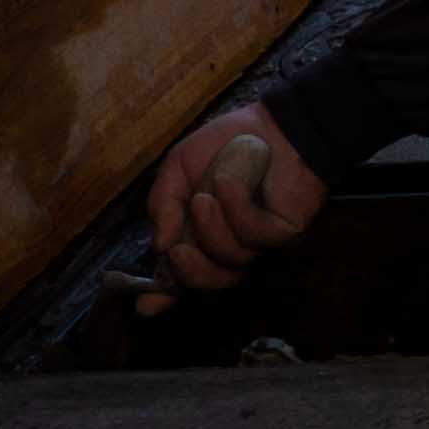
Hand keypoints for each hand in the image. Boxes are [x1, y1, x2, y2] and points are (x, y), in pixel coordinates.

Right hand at [148, 102, 327, 293]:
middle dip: (189, 272)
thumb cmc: (225, 144)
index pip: (180, 273)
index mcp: (197, 233)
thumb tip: (158, 246)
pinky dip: (236, 209)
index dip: (162, 293)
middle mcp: (227, 243)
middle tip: (177, 251)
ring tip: (207, 196)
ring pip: (231, 260)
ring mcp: (258, 241)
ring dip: (211, 228)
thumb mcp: (178, 167)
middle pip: (208, 281)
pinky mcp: (285, 233)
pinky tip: (230, 182)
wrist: (274, 123)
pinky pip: (255, 237)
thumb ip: (163, 204)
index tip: (144, 306)